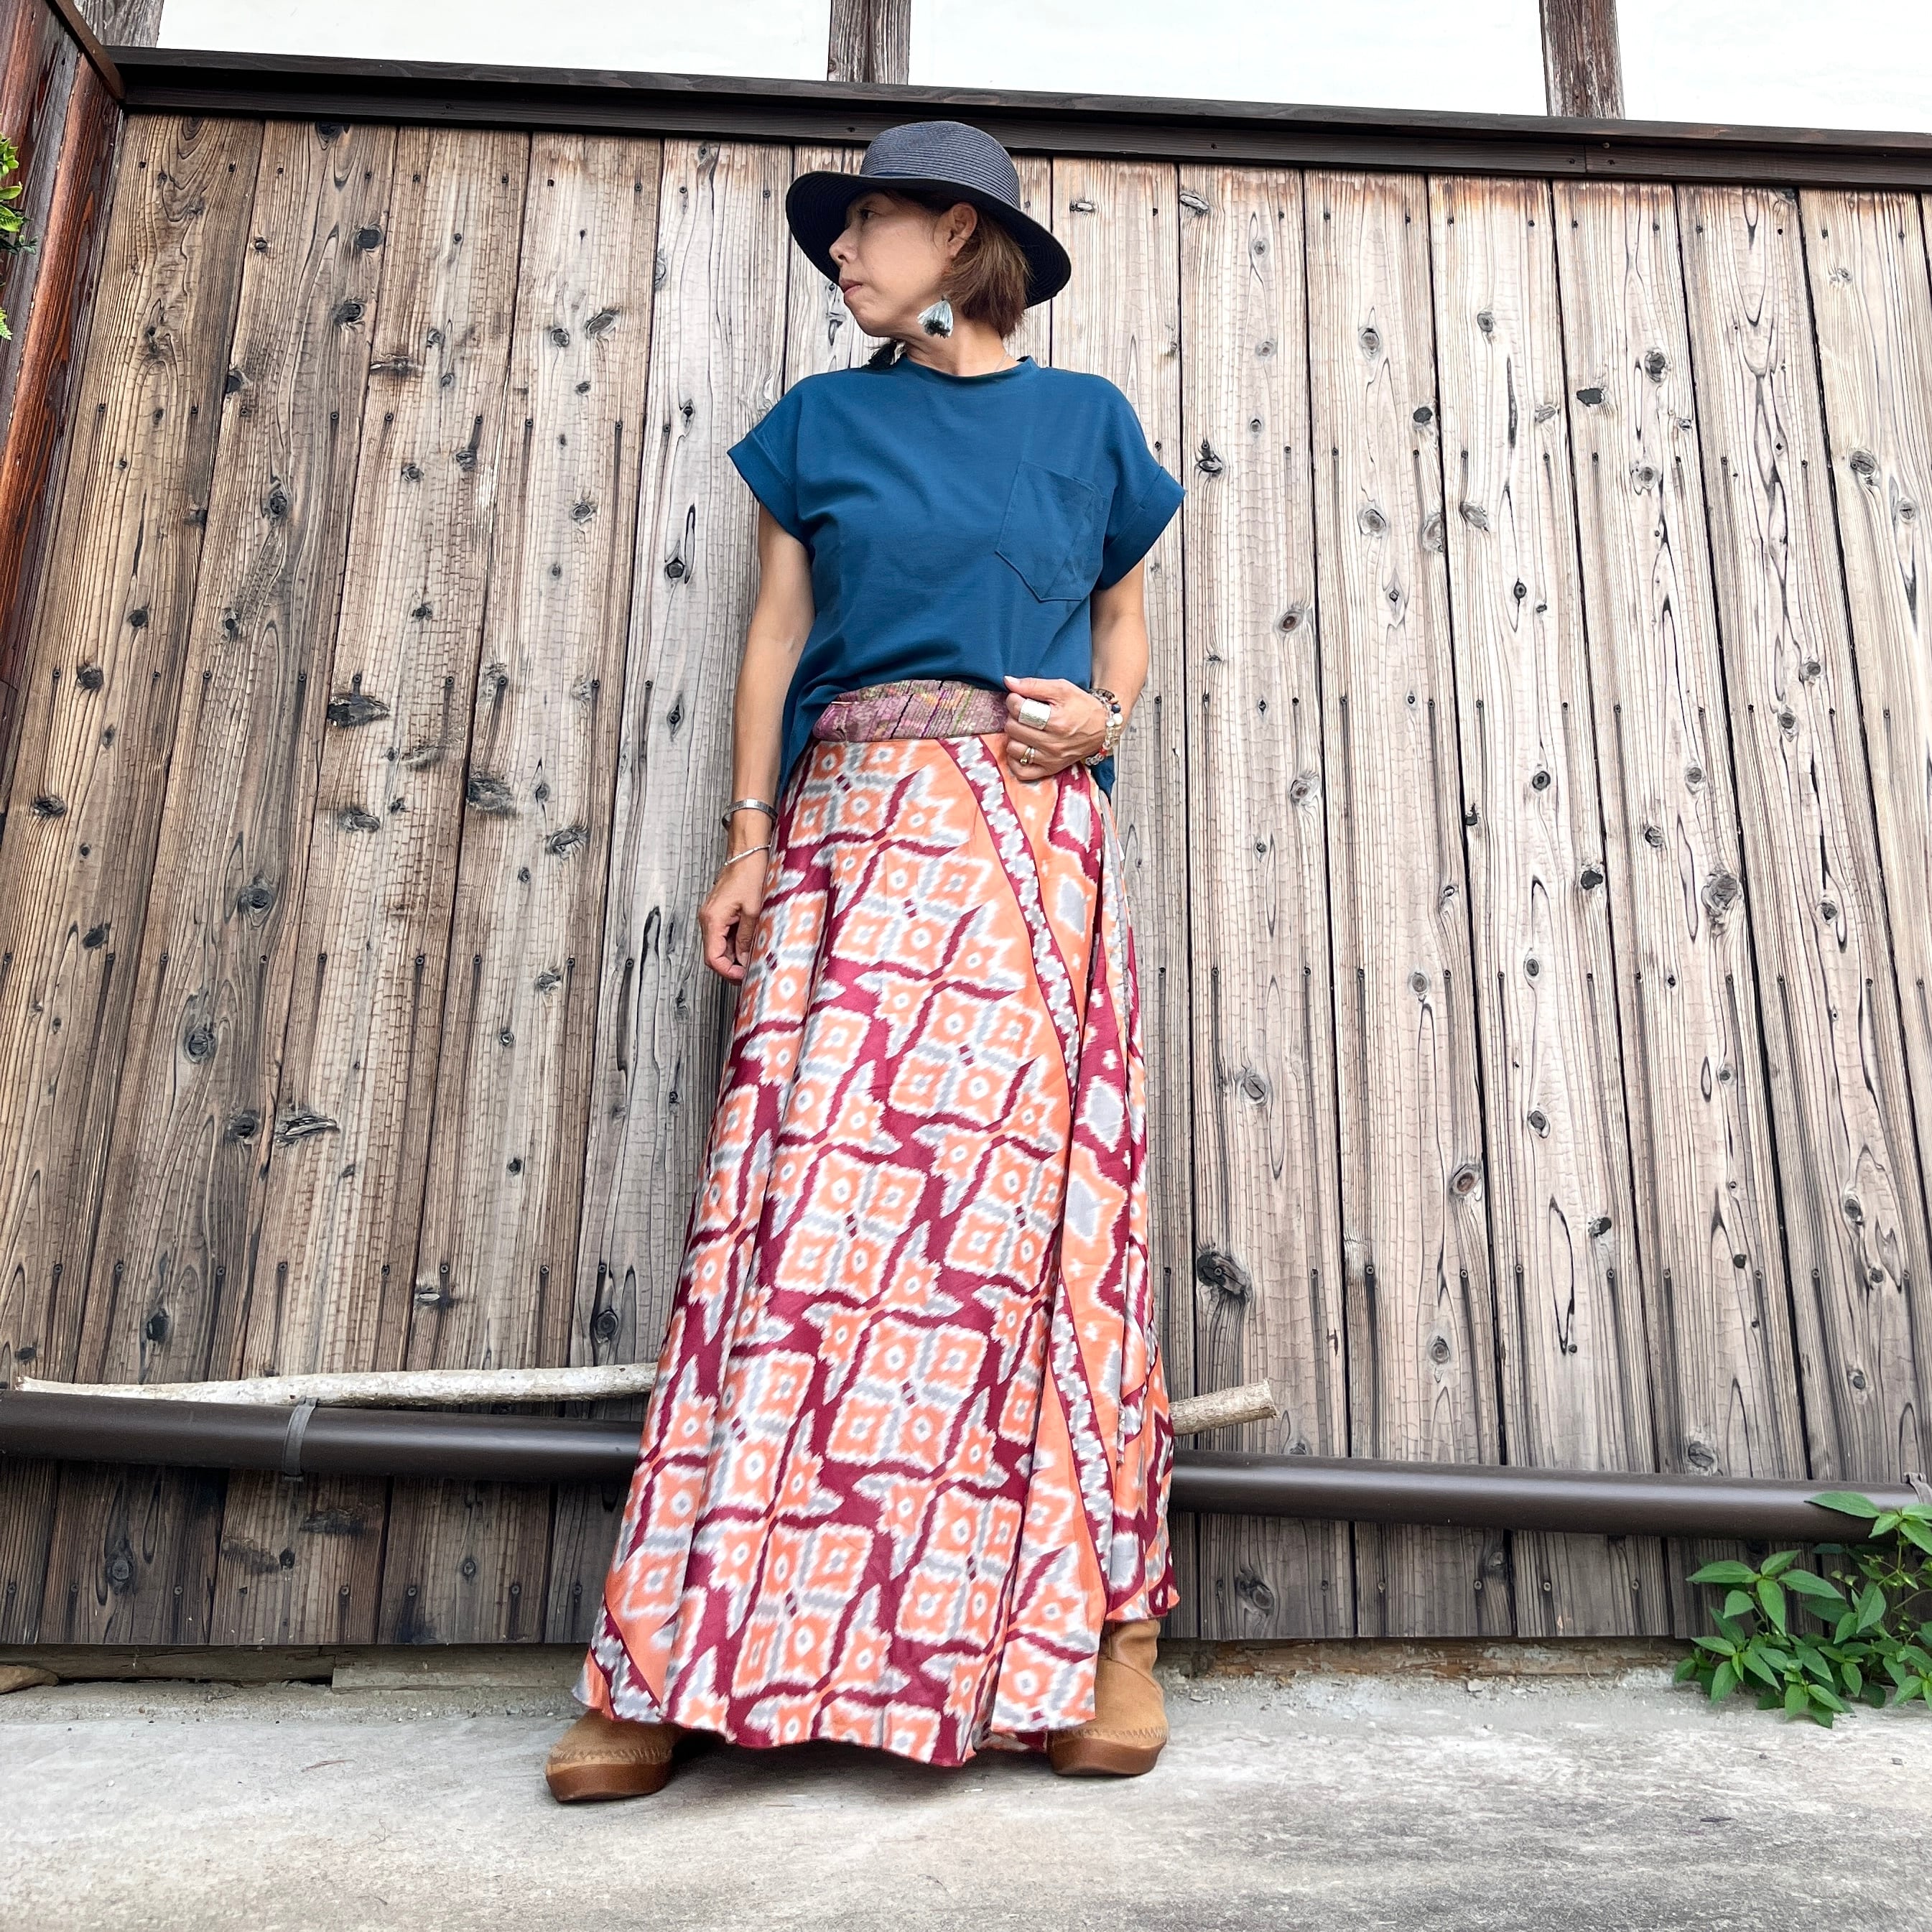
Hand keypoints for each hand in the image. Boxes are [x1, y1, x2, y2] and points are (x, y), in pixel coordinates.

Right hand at [699, 847, 770, 981]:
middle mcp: (708, 918)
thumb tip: (745, 959)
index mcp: (713, 919)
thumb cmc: (750, 873)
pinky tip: (749, 945)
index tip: (742, 977)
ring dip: (733, 956)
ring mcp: (712, 915)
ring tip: (752, 960)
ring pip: (719, 945)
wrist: (747, 852)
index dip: (727, 971)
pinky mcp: (719, 912)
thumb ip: (747, 937)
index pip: (712, 957)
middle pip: (714, 954)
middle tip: (749, 973)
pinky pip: (723, 934)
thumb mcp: (754, 910)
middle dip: (730, 967)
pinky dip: (734, 943)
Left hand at [1001, 676, 1107, 782]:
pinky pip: (1021, 771)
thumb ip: (1033, 685)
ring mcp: (1050, 759)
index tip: (1018, 697)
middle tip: (1023, 712)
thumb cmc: (1082, 706)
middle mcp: (1053, 743)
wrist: (1102, 728)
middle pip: (1013, 728)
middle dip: (1014, 716)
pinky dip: (1016, 759)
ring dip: (1014, 736)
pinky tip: (1023, 746)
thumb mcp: (1062, 688)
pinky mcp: (1049, 770)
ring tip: (1025, 728)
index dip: (1013, 700)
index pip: (1020, 710)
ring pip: (1013, 748)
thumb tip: (1008, 682)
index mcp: (1057, 721)